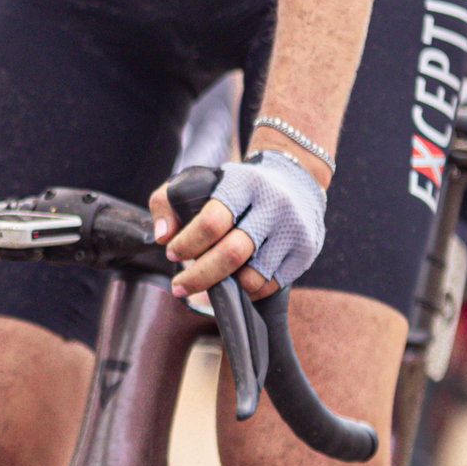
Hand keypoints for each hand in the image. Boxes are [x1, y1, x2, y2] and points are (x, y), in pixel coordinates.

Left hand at [151, 150, 326, 301]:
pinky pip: (271, 285)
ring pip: (252, 276)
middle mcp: (273, 205)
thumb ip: (168, 202)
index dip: (186, 244)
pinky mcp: (305, 252)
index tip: (172, 253)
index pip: (210, 222)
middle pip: (231, 254)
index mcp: (244, 184)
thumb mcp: (201, 180)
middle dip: (198, 276)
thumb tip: (162, 236)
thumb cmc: (239, 184)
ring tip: (212, 279)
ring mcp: (293, 230)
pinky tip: (236, 280)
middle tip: (179, 286)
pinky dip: (248, 290)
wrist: (295, 175)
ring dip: (226, 285)